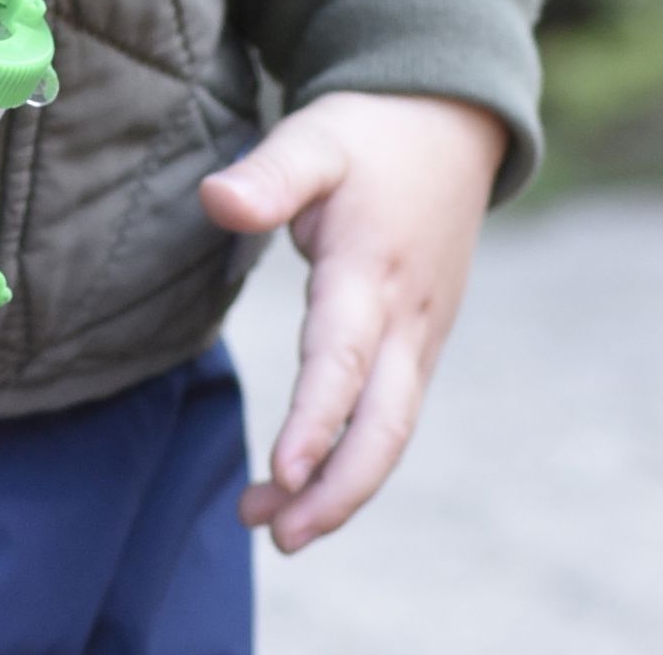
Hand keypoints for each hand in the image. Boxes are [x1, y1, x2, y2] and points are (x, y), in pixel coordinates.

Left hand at [200, 92, 502, 549]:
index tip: (284, 473)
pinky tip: (309, 481)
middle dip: (336, 491)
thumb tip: (216, 201)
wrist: (446, 130)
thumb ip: (267, 174)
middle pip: (383, 427)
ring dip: (340, 488)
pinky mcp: (418, 345)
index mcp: (371, 274)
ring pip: (388, 433)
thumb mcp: (313, 137)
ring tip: (273, 525)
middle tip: (277, 533)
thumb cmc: (368, 138)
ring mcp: (419, 339)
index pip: (342, 362)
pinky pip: (390, 416)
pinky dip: (354, 458)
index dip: (315, 422)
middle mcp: (404, 321)